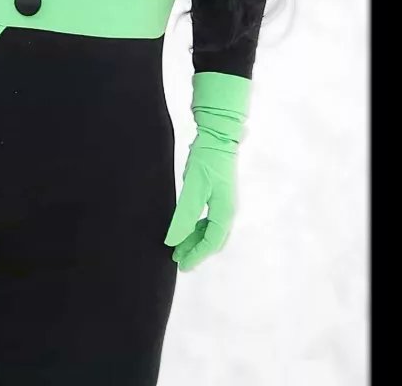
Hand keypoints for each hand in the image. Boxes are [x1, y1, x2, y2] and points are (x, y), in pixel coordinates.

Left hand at [163, 128, 238, 270]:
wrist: (218, 136)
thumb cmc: (206, 160)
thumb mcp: (192, 187)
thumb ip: (184, 216)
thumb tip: (173, 241)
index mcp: (225, 211)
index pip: (212, 243)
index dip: (196, 256)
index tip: (181, 265)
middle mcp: (228, 210)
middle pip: (214, 240)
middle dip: (196, 252)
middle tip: (177, 260)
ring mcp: (225, 203)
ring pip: (212, 231)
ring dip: (196, 241)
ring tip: (178, 247)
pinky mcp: (220, 196)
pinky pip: (210, 221)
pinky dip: (198, 229)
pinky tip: (186, 229)